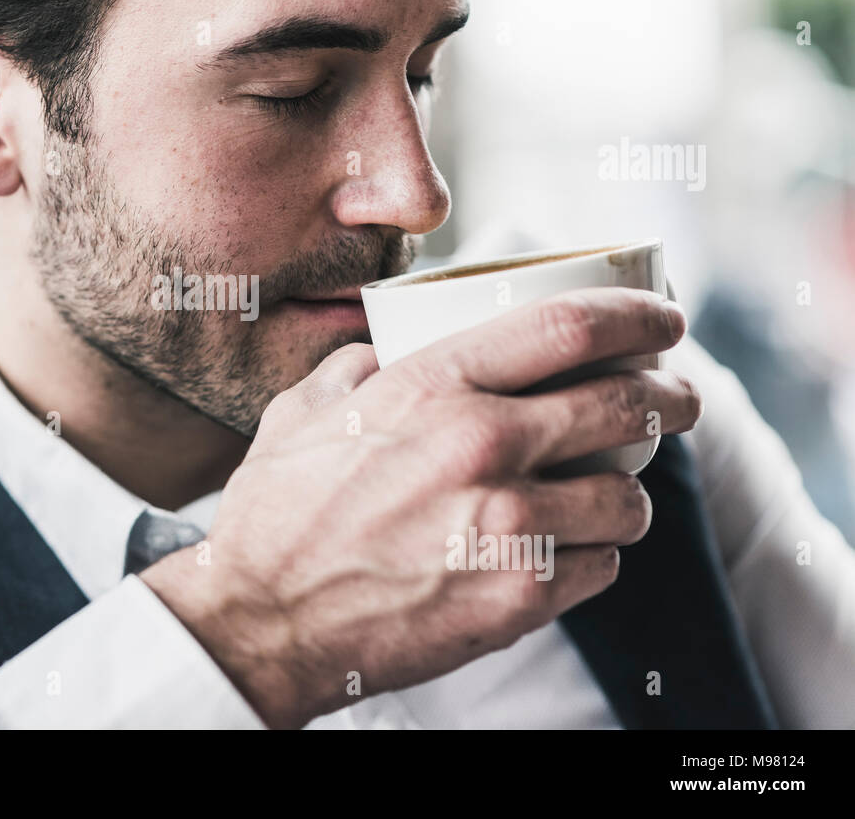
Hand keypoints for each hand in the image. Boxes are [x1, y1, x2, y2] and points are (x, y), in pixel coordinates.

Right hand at [141, 286, 701, 727]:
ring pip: (629, 499)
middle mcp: (480, 447)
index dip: (638, 316)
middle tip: (677, 400)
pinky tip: (561, 553)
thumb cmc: (276, 514)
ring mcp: (507, 528)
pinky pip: (602, 569)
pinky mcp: (519, 600)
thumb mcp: (301, 411)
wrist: (260, 621)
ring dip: (626, 494)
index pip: (570, 326)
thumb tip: (386, 350)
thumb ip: (355, 368)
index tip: (664, 321)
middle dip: (672, 397)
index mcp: (431, 387)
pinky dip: (592, 558)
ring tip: (603, 497)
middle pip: (626, 405)